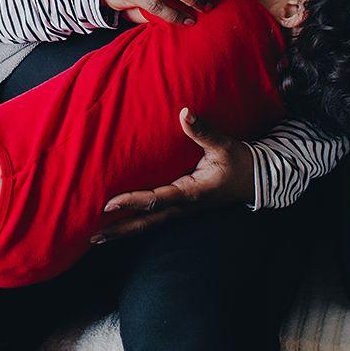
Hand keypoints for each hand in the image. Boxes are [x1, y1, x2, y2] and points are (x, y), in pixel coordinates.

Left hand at [90, 109, 254, 243]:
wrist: (256, 179)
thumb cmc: (239, 161)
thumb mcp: (223, 145)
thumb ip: (203, 131)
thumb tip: (185, 112)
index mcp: (191, 193)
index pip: (156, 200)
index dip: (132, 202)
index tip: (108, 204)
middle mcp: (183, 206)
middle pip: (147, 222)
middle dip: (121, 229)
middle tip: (93, 237)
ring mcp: (182, 210)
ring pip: (149, 223)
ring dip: (125, 230)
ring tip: (97, 237)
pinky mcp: (181, 207)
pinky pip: (155, 217)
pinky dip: (136, 222)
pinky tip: (119, 224)